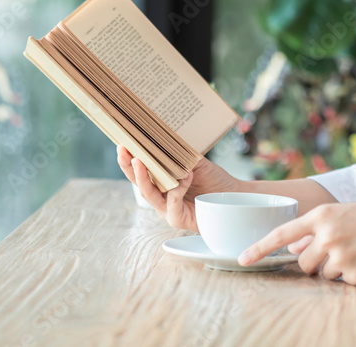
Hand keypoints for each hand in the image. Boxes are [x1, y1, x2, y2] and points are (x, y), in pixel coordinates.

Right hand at [116, 144, 242, 232]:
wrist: (234, 196)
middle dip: (129, 167)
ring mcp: (167, 210)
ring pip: (150, 194)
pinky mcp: (177, 219)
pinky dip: (177, 189)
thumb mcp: (196, 163)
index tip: (122, 144)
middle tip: (124, 151)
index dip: (128, 160)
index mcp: (161, 184)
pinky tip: (185, 176)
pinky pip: (171, 204)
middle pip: (138, 183)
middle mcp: (160, 198)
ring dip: (144, 178)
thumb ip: (181, 154)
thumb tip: (167, 136)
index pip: (140, 172)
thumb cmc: (214, 181)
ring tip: (140, 161)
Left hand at [236, 196, 355, 284]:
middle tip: (339, 250)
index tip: (241, 259)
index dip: (259, 248)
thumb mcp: (343, 213)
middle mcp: (327, 235)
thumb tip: (294, 247)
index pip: (282, 233)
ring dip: (337, 269)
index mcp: (322, 215)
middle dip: (314, 262)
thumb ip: (317, 229)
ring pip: (323, 275)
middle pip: (303, 262)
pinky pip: (344, 283)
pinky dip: (355, 276)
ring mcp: (341, 256)